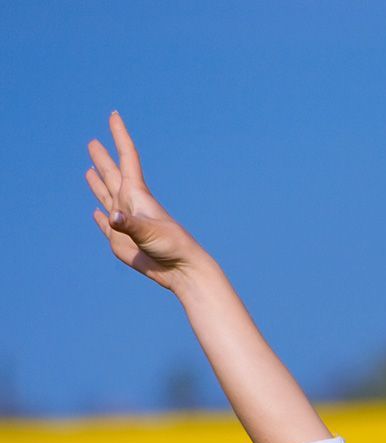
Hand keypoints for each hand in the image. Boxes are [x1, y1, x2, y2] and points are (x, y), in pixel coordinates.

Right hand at [86, 111, 207, 292]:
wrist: (181, 272)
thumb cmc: (172, 247)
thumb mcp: (149, 233)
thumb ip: (129, 224)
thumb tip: (110, 217)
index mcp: (138, 195)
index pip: (127, 158)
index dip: (120, 136)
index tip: (114, 115)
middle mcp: (130, 206)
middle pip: (113, 176)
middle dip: (103, 159)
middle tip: (93, 142)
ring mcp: (126, 224)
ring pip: (108, 198)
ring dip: (98, 184)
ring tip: (89, 171)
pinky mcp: (122, 243)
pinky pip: (108, 226)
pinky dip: (101, 220)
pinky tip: (98, 214)